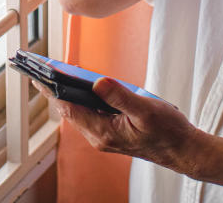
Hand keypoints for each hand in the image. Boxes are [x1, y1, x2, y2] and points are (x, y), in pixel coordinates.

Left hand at [39, 76, 201, 174]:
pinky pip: (90, 114)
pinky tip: (81, 86)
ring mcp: (105, 135)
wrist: (183, 150)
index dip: (53, 91)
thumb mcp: (145, 109)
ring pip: (79, 113)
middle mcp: (100, 136)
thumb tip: (97, 82)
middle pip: (70, 111)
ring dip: (68, 95)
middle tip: (41, 71)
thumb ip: (120, 96)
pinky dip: (82, 99)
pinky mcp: (112, 132)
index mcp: (104, 132)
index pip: (70, 109)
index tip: (39, 77)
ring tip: (55, 75)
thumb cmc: (167, 132)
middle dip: (55, 91)